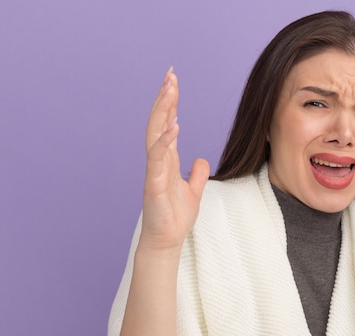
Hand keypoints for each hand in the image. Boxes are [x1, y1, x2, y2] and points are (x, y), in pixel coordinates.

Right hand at [141, 67, 209, 251]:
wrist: (166, 241)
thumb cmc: (175, 218)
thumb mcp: (193, 192)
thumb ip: (196, 175)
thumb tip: (201, 159)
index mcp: (166, 160)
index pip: (167, 124)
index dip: (170, 103)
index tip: (173, 81)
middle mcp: (157, 161)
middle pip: (158, 123)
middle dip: (164, 98)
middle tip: (170, 75)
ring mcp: (153, 172)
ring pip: (155, 135)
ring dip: (162, 111)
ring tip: (170, 90)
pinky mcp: (153, 185)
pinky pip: (157, 159)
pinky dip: (165, 142)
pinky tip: (175, 126)